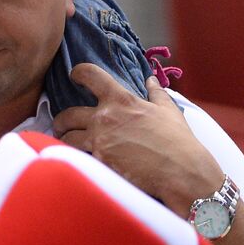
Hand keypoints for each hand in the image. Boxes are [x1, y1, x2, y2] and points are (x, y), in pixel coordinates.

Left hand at [53, 64, 222, 214]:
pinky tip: (77, 159)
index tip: (75, 75)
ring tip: (65, 143)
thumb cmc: (178, 141)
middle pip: (68, 113)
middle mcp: (105, 117)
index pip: (90, 75)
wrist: (181, 172)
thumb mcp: (168, 111)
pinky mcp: (99, 162)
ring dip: (64, 139)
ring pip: (67, 137)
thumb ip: (156, 93)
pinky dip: (74, 157)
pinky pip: (76, 157)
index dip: (79, 72)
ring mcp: (99, 140)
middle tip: (63, 124)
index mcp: (121, 100)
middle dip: (61, 119)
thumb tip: (151, 79)